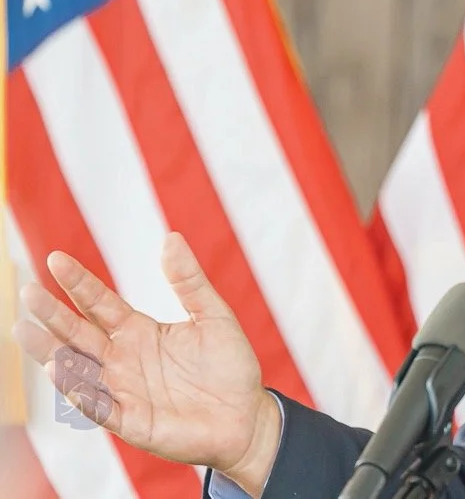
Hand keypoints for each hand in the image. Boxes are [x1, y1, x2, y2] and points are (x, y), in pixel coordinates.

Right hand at [13, 231, 282, 494]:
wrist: (246, 415)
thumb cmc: (228, 365)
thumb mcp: (213, 315)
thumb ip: (189, 281)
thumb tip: (171, 237)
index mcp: (138, 331)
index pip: (100, 303)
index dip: (79, 283)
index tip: (56, 259)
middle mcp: (122, 359)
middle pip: (79, 332)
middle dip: (54, 313)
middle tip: (29, 291)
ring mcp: (122, 390)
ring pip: (77, 368)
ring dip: (51, 351)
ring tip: (25, 329)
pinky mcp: (129, 420)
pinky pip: (98, 405)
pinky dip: (79, 390)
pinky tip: (60, 370)